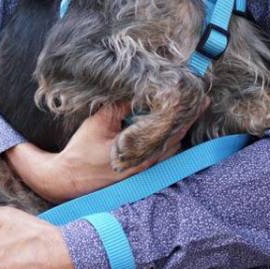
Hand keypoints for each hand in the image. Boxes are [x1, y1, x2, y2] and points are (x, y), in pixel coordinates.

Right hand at [9, 101, 193, 202]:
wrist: (67, 179)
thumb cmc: (82, 150)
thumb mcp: (100, 121)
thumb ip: (121, 106)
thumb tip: (142, 90)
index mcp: (139, 152)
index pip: (171, 130)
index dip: (186, 114)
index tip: (199, 100)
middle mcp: (146, 164)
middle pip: (177, 139)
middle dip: (188, 120)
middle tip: (202, 102)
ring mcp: (144, 171)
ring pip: (172, 150)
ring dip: (180, 131)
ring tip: (189, 113)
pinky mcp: (140, 174)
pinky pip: (163, 157)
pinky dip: (170, 142)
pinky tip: (172, 131)